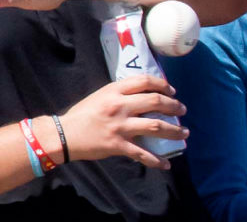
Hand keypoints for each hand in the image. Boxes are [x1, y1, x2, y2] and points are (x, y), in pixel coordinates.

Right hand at [59, 75, 187, 169]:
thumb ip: (121, 93)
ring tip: (184, 133)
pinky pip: (142, 154)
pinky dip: (156, 160)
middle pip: (156, 101)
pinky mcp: (118, 145)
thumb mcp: (101, 95)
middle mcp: (120, 106)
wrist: (63, 135)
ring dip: (174, 130)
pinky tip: (166, 164)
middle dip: (174, 106)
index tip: (172, 91)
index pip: (145, 81)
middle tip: (182, 110)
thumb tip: (145, 93)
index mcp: (115, 91)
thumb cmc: (82, 114)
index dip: (163, 84)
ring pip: (155, 126)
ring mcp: (120, 126)